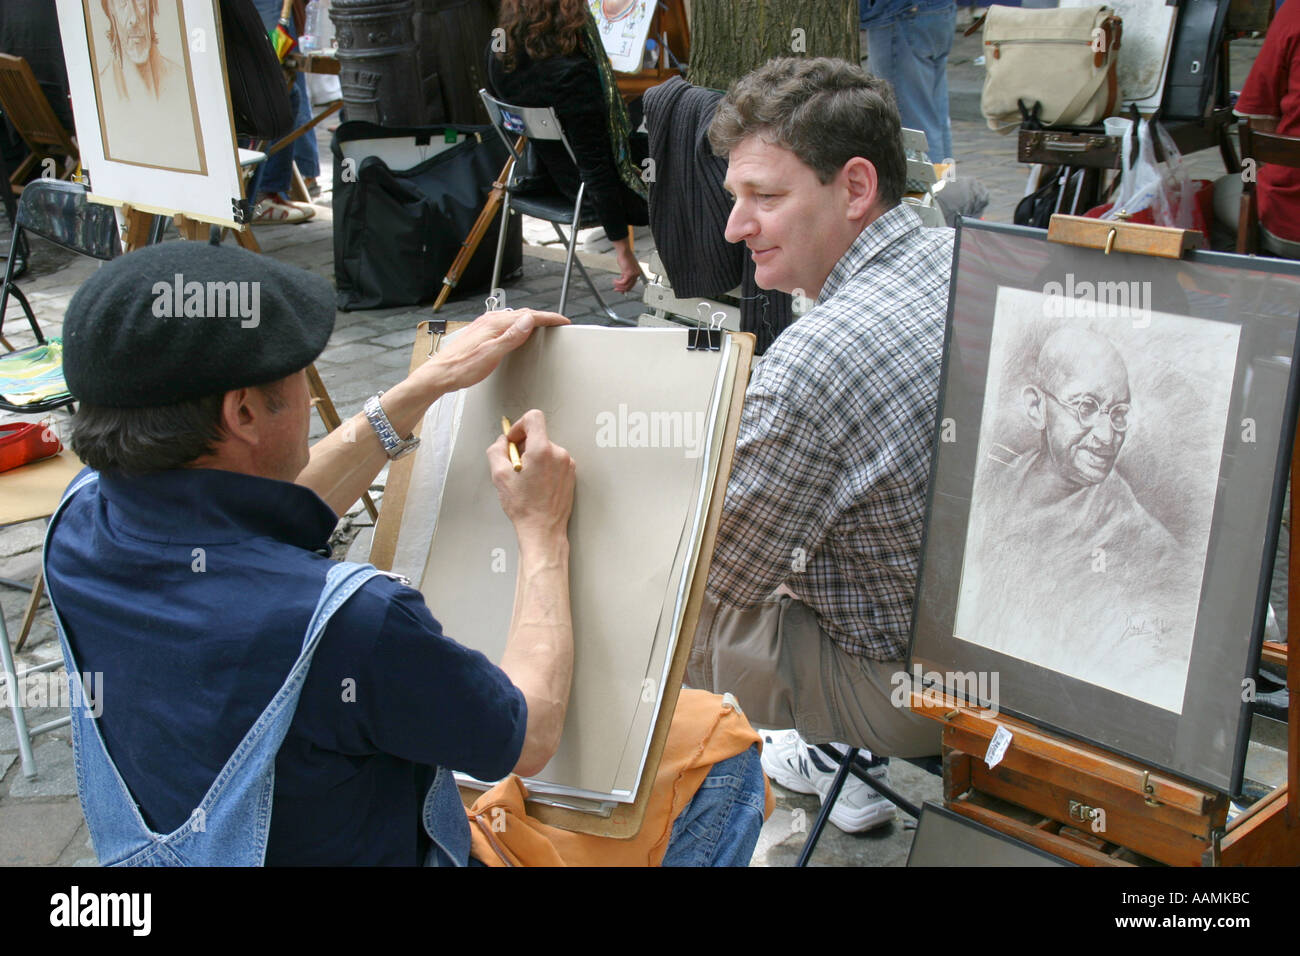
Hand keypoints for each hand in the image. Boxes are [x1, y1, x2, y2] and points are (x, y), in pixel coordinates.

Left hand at [426, 308, 568, 393]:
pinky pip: (505, 324)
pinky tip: (518, 333)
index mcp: (495, 324)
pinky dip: (518, 326)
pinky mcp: (480, 333)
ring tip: (542, 327)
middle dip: (542, 318)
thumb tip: (529, 320)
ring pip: (514, 319)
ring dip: (530, 321)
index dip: (549, 318)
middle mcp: (490, 321)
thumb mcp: (491, 354)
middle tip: (557, 324)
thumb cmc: (462, 368)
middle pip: (522, 315)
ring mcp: (484, 325)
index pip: (529, 316)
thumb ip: (511, 336)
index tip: (562, 321)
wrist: (440, 374)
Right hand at [488, 410, 575, 546]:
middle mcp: (559, 453)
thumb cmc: (523, 506)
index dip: (519, 425)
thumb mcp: (499, 475)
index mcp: (542, 450)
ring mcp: (567, 464)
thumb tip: (502, 441)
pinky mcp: (571, 474)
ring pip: (546, 449)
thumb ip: (497, 450)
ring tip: (526, 479)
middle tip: (515, 466)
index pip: (534, 417)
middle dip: (524, 445)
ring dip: (534, 457)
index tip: (513, 440)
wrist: (543, 529)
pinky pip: (554, 460)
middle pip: (538, 435)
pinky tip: (536, 484)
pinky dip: (544, 466)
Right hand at [612, 240, 643, 293]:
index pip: (632, 285)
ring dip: (619, 286)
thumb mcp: (625, 269)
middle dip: (621, 289)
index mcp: (637, 273)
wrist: (624, 251)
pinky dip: (618, 283)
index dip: (625, 288)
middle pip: (630, 287)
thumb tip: (622, 284)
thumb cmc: (624, 258)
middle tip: (615, 289)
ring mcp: (633, 274)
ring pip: (626, 286)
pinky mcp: (629, 273)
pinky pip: (623, 282)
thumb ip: (624, 276)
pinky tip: (614, 281)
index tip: (620, 290)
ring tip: (614, 283)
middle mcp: (636, 274)